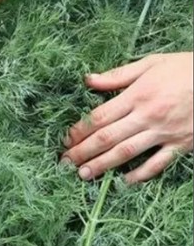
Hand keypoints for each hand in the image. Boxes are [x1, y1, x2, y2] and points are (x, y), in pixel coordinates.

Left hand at [62, 52, 192, 182]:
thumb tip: (88, 80)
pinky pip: (156, 164)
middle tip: (64, 164)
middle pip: (108, 138)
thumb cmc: (186, 69)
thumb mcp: (152, 64)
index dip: (79, 131)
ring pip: (126, 153)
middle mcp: (147, 115)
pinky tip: (123, 182)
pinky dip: (139, 174)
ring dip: (102, 165)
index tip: (65, 141)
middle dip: (83, 152)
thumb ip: (118, 75)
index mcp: (138, 95)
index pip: (100, 117)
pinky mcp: (180, 144)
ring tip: (84, 175)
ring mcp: (164, 132)